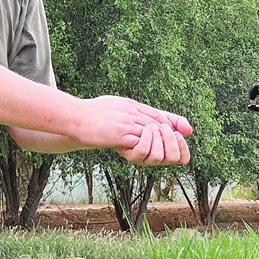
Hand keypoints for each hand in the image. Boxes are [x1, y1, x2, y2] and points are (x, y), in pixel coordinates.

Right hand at [72, 95, 191, 150]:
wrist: (74, 116)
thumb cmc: (91, 113)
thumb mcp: (113, 105)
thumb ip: (127, 109)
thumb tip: (138, 115)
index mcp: (131, 104)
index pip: (156, 113)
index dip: (171, 121)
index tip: (184, 129)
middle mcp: (131, 111)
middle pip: (158, 123)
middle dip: (170, 134)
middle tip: (178, 143)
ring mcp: (126, 122)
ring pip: (151, 133)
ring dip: (159, 143)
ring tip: (162, 151)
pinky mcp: (119, 134)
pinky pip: (138, 143)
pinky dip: (146, 148)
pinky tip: (149, 154)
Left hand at [117, 122, 190, 165]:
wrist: (120, 117)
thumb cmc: (141, 118)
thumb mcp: (161, 117)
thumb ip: (177, 122)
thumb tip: (189, 131)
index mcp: (167, 150)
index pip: (183, 158)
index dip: (183, 147)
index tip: (177, 133)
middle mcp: (158, 158)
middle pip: (173, 157)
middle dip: (170, 139)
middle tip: (163, 127)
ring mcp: (145, 159)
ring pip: (159, 156)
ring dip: (158, 138)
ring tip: (151, 126)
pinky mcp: (133, 157)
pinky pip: (144, 152)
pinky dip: (147, 138)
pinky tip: (145, 129)